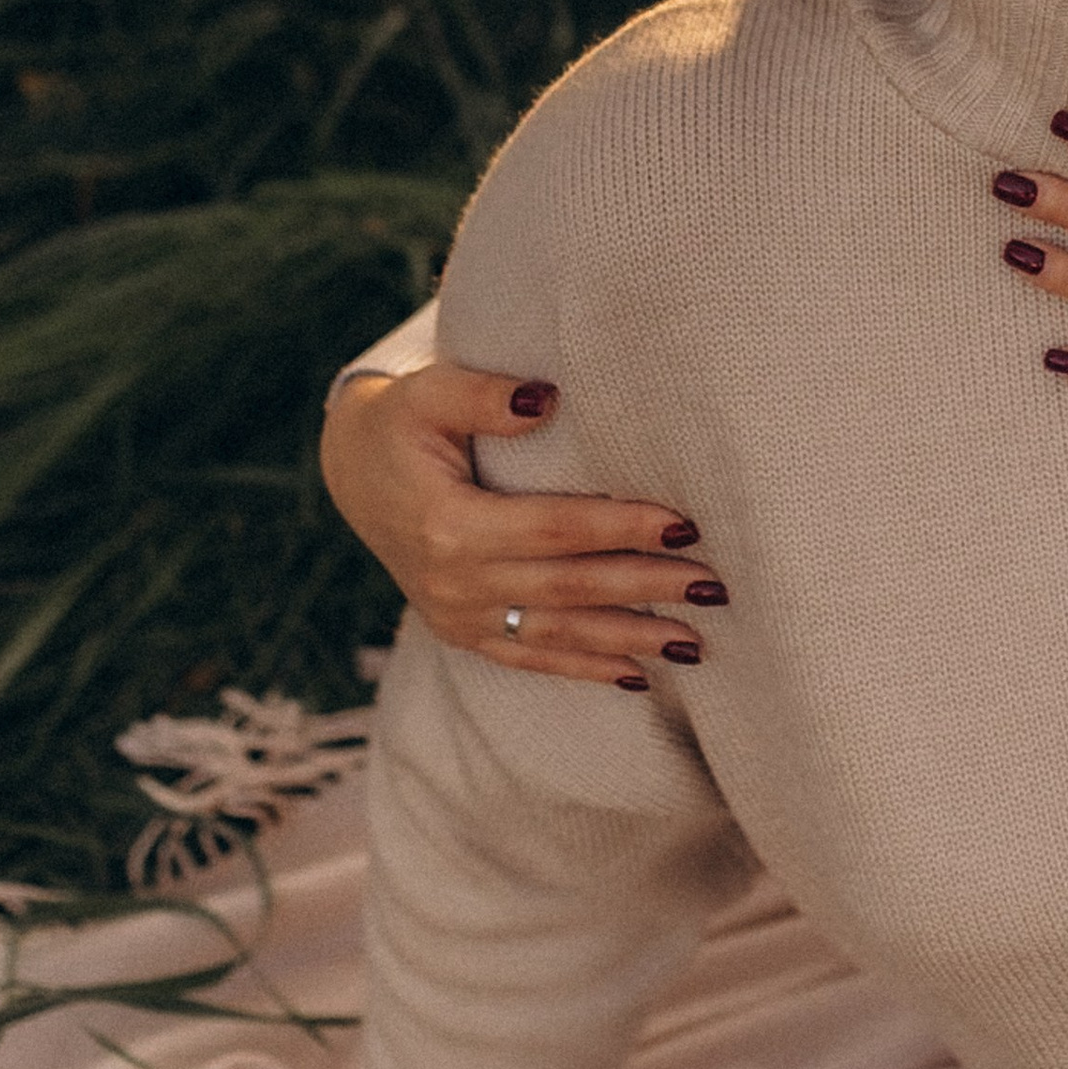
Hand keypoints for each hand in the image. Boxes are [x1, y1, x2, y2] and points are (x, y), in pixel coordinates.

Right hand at [321, 358, 729, 686]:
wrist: (353, 471)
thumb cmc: (403, 422)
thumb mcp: (429, 393)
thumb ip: (484, 396)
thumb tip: (547, 398)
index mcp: (450, 525)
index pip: (556, 530)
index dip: (622, 528)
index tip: (686, 525)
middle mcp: (456, 582)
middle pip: (570, 587)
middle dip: (647, 588)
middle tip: (715, 586)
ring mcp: (458, 616)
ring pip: (560, 632)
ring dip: (631, 638)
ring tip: (697, 640)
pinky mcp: (463, 632)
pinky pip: (532, 657)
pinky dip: (586, 668)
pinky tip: (640, 675)